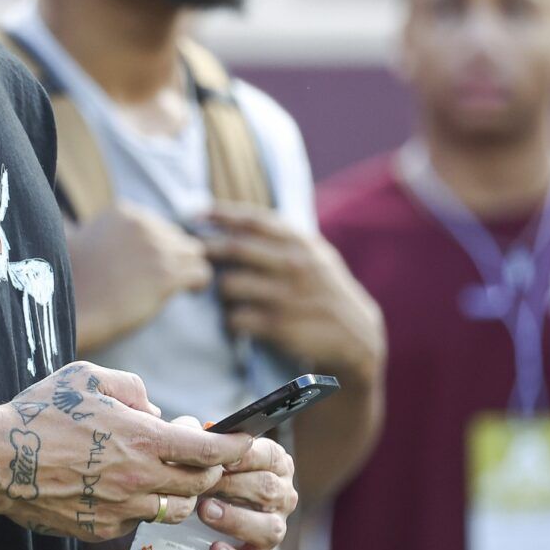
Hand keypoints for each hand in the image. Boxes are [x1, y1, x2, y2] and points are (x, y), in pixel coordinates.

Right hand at [0, 362, 257, 542]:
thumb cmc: (38, 412)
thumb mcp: (86, 377)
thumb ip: (131, 387)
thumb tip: (154, 410)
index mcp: (141, 439)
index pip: (208, 450)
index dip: (235, 447)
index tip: (246, 443)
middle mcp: (138, 478)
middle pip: (198, 485)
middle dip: (209, 471)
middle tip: (201, 458)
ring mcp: (119, 509)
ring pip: (171, 509)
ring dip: (177, 494)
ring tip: (163, 476)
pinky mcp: (99, 529)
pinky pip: (135, 521)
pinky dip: (139, 506)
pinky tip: (121, 490)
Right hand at [66, 202, 211, 347]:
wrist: (72, 309)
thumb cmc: (70, 282)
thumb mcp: (77, 240)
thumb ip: (94, 229)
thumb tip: (88, 229)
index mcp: (124, 213)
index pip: (159, 224)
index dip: (159, 245)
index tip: (153, 263)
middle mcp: (143, 225)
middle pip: (178, 236)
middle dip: (175, 256)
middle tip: (168, 278)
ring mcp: (157, 249)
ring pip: (195, 253)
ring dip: (189, 269)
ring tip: (183, 286)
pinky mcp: (167, 275)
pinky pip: (201, 273)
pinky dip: (199, 283)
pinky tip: (190, 293)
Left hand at [182, 417, 295, 549]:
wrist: (192, 511)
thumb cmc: (203, 471)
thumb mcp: (203, 449)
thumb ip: (202, 436)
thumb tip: (204, 430)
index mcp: (275, 464)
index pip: (269, 456)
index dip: (245, 457)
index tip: (220, 459)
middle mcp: (281, 497)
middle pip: (268, 490)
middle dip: (233, 486)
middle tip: (203, 485)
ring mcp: (274, 529)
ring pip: (268, 529)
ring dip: (235, 520)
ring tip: (205, 512)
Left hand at [202, 203, 383, 380]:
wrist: (356, 335)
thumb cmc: (322, 289)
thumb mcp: (314, 255)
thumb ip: (281, 238)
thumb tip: (234, 219)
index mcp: (301, 243)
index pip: (253, 220)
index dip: (221, 214)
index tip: (195, 214)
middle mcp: (294, 265)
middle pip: (234, 248)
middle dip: (207, 249)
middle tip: (193, 254)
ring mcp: (286, 296)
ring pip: (229, 285)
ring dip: (220, 291)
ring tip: (227, 296)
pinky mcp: (279, 327)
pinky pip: (235, 318)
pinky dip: (230, 320)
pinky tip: (238, 321)